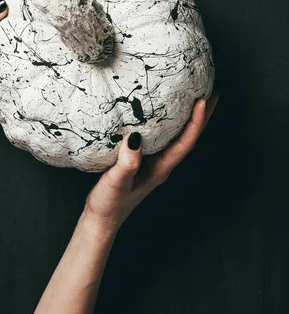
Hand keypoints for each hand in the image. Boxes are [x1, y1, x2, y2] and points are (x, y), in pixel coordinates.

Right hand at [84, 93, 219, 235]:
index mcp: (161, 169)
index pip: (185, 142)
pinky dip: (169, 123)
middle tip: (212, 93)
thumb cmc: (109, 205)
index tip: (203, 101)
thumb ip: (126, 164)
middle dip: (202, 117)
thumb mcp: (116, 183)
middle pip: (188, 137)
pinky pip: (162, 138)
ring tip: (195, 98)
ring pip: (177, 137)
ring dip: (189, 118)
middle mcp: (162, 165)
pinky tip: (163, 113)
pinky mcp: (142, 161)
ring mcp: (153, 163)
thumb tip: (135, 139)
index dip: (196, 122)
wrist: (100, 220)